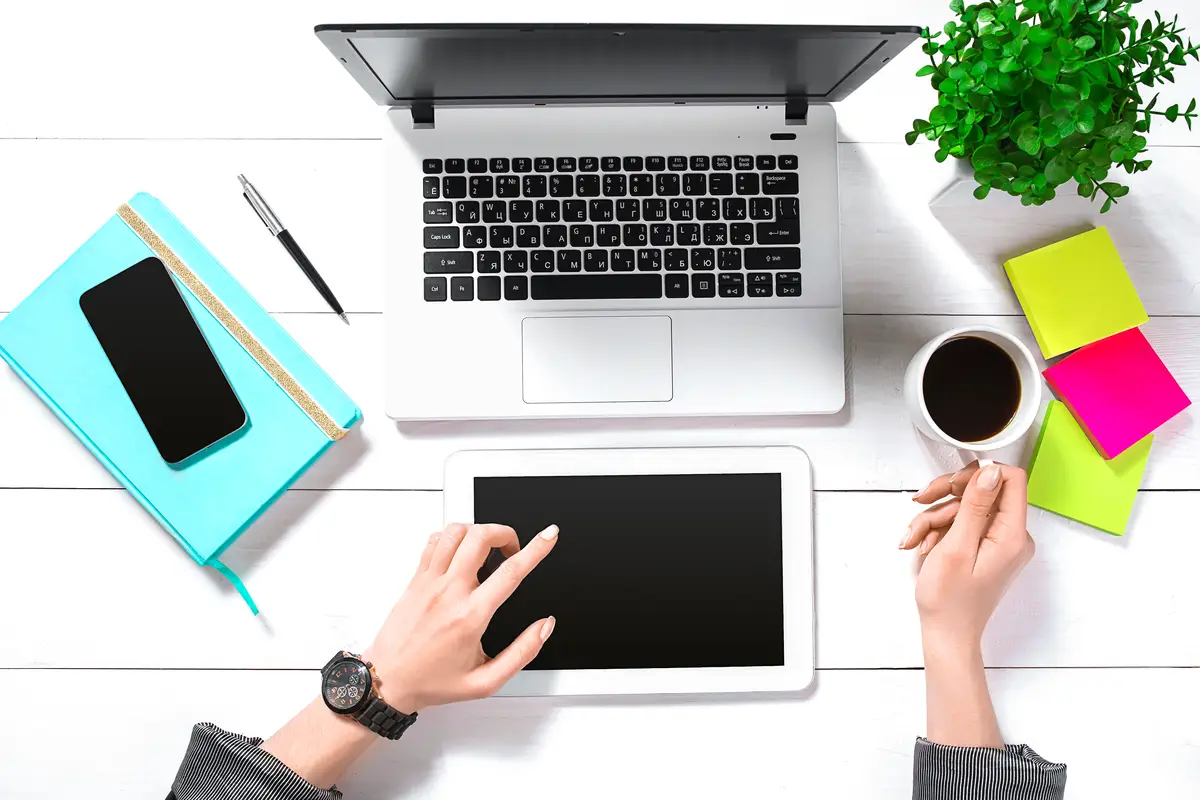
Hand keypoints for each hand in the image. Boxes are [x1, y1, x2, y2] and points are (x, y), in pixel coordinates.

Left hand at [364, 522, 558, 712]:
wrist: (388, 681)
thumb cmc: (433, 682)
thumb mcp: (486, 682)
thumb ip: (522, 653)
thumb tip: (545, 627)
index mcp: (470, 617)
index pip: (511, 572)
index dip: (536, 549)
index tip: (549, 535)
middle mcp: (449, 593)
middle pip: (481, 537)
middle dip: (505, 533)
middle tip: (512, 549)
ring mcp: (429, 582)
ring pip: (456, 531)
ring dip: (479, 531)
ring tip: (488, 548)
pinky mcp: (416, 579)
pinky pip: (435, 541)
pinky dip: (453, 536)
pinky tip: (461, 551)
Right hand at [903, 462, 1034, 648]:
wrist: (947, 635)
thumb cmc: (949, 599)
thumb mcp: (957, 546)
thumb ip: (975, 506)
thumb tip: (991, 471)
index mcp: (1012, 534)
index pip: (1010, 479)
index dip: (978, 474)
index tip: (949, 486)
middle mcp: (1011, 535)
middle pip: (982, 491)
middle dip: (946, 495)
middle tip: (919, 502)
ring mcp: (998, 542)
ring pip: (965, 507)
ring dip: (935, 518)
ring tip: (915, 539)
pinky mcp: (985, 548)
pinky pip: (962, 524)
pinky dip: (939, 530)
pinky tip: (923, 546)